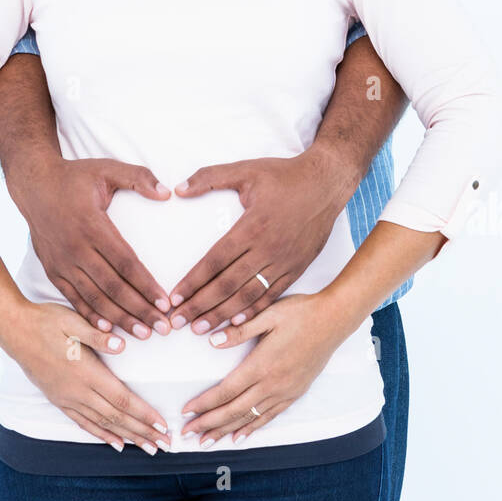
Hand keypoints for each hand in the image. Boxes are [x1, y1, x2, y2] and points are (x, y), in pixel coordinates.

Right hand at [7, 156, 173, 337]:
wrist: (33, 186)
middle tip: (162, 328)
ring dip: (119, 318)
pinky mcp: (53, 270)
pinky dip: (90, 316)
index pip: (125, 262)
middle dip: (139, 310)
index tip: (166, 302)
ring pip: (94, 297)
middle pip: (113, 286)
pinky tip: (108, 331)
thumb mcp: (107, 168)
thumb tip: (167, 193)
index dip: (146, 284)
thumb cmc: (74, 177)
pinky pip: (74, 298)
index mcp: (92, 225)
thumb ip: (138, 177)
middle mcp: (76, 248)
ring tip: (142, 334)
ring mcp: (62, 262)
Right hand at [8, 301, 170, 454]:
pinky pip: (83, 423)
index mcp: (86, 372)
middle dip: (143, 432)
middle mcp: (78, 391)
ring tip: (148, 448)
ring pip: (103, 424)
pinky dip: (102, 435)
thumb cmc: (45, 321)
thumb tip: (121, 344)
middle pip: (117, 417)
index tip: (163, 425)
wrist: (14, 331)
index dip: (144, 414)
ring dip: (128, 437)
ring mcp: (67, 398)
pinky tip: (116, 444)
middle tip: (165, 444)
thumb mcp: (72, 320)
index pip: (122, 399)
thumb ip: (97, 335)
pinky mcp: (58, 400)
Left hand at [168, 144, 354, 332]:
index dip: (193, 281)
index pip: (215, 260)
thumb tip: (179, 189)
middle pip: (228, 284)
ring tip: (201, 330)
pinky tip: (237, 323)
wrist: (327, 184)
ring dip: (223, 314)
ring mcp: (283, 261)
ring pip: (248, 295)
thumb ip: (210, 177)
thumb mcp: (246, 170)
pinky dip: (254, 311)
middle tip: (178, 322)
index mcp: (252, 226)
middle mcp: (267, 248)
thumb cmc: (285, 176)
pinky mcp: (296, 268)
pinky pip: (272, 295)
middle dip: (200, 305)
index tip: (174, 298)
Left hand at [180, 292, 341, 445]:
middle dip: (209, 424)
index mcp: (261, 364)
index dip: (204, 404)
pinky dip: (253, 428)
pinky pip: (270, 416)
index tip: (186, 412)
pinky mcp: (295, 392)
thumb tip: (212, 341)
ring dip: (226, 430)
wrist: (334, 320)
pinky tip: (240, 436)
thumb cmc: (301, 312)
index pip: (226, 391)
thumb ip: (240, 331)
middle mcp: (272, 383)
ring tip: (207, 441)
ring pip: (250, 417)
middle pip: (234, 410)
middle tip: (187, 434)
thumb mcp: (268, 314)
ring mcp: (285, 391)